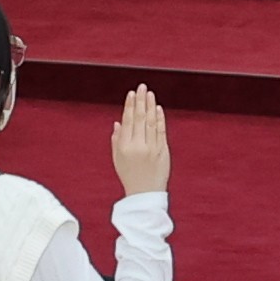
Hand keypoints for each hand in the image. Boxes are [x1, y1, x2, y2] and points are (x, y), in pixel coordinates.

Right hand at [111, 85, 169, 199]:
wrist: (145, 193)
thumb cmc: (129, 175)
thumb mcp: (117, 159)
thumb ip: (117, 139)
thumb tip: (119, 122)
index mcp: (124, 147)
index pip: (128, 121)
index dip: (130, 106)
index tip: (131, 94)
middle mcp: (138, 146)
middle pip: (140, 118)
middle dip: (141, 101)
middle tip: (142, 87)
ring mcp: (152, 148)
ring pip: (151, 122)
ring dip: (151, 106)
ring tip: (150, 93)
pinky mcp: (163, 151)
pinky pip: (161, 131)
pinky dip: (160, 118)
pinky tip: (158, 108)